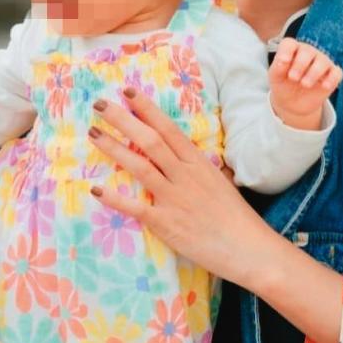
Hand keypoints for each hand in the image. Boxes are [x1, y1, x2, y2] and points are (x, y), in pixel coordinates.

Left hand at [87, 89, 276, 285]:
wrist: (249, 250)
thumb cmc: (236, 218)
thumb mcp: (220, 183)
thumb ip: (198, 168)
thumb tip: (184, 156)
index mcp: (198, 163)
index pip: (168, 129)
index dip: (146, 109)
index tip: (126, 91)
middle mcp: (185, 175)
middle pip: (150, 141)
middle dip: (123, 120)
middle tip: (100, 105)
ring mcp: (174, 198)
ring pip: (140, 166)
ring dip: (114, 148)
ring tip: (93, 133)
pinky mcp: (166, 223)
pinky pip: (136, 207)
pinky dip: (114, 198)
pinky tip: (96, 189)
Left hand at [268, 38, 341, 129]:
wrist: (292, 102)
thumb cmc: (283, 85)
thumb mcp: (276, 77)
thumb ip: (277, 67)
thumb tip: (282, 60)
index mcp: (291, 50)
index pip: (289, 44)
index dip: (286, 51)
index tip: (283, 62)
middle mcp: (308, 53)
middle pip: (307, 51)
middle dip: (300, 65)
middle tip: (293, 78)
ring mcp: (322, 62)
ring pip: (323, 61)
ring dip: (313, 73)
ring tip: (305, 84)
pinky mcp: (333, 74)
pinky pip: (337, 73)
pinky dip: (331, 79)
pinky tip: (324, 86)